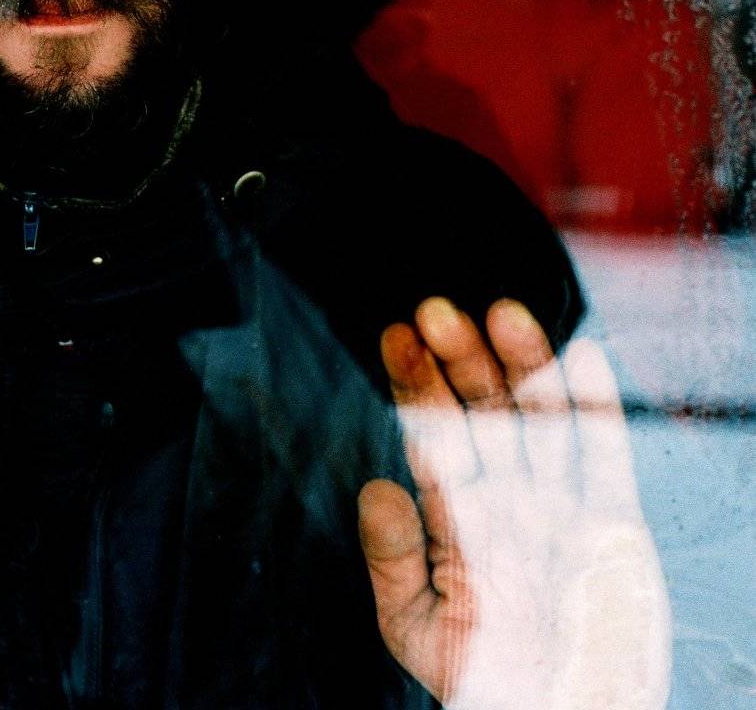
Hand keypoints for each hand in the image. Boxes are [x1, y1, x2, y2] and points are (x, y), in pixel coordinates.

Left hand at [358, 298, 670, 709]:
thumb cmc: (482, 674)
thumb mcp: (413, 621)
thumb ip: (391, 557)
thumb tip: (373, 490)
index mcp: (457, 515)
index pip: (432, 435)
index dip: (415, 386)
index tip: (395, 338)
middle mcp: (507, 498)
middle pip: (482, 413)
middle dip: (457, 362)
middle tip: (433, 312)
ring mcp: (559, 505)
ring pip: (539, 419)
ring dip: (520, 365)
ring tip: (497, 314)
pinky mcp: (611, 522)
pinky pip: (604, 452)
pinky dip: (594, 403)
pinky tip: (580, 353)